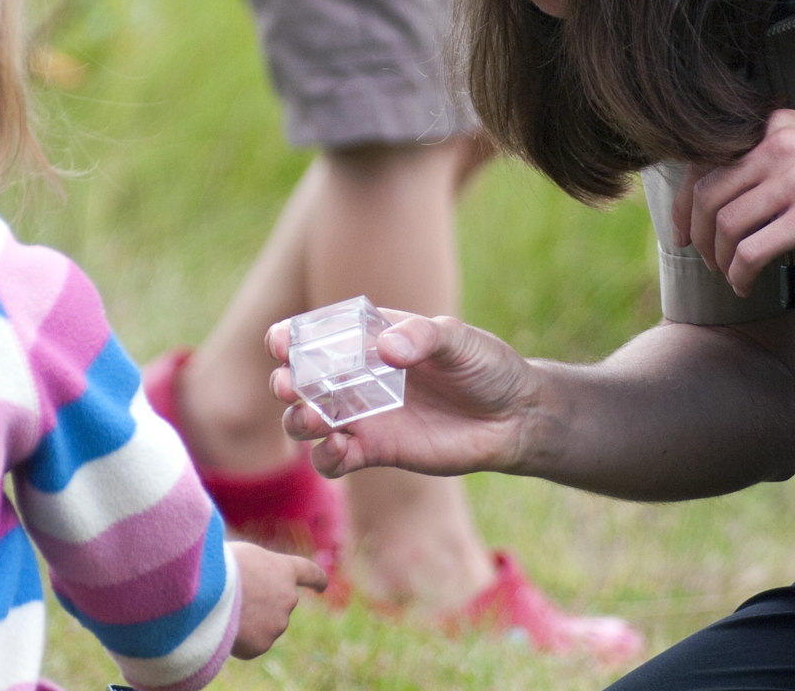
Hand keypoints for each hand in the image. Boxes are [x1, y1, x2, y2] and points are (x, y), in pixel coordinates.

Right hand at [227, 541, 327, 658]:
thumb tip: (251, 590)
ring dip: (246, 623)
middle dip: (259, 607)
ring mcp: (278, 623)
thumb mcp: (242, 556)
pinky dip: (237, 640)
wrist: (210, 590)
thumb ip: (256, 572)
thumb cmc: (221, 565)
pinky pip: (248, 645)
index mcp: (284, 570)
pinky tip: (223, 628)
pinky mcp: (262, 645)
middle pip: (276, 606)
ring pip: (261, 627)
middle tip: (231, 601)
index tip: (322, 587)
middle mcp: (288, 598)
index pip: (309, 573)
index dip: (316, 580)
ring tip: (223, 612)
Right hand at [267, 312, 536, 479]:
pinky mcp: (375, 451)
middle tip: (290, 386)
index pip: (317, 335)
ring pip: (308, 421)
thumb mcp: (459, 340)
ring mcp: (363, 416)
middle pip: (301, 380)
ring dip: (299, 420)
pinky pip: (334, 460)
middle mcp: (357, 377)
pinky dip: (326, 457)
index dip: (290, 338)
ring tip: (314, 419)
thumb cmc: (485, 366)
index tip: (280, 342)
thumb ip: (423, 337)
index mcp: (369, 338)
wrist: (514, 416)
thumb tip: (385, 348)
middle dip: (286, 382)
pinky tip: (340, 448)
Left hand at [674, 109, 794, 294]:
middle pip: (707, 193)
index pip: (707, 159)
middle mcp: (779, 144)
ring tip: (730, 275)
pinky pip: (751, 251)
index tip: (682, 229)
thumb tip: (737, 197)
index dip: (684, 201)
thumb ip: (779, 157)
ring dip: (720, 258)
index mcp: (778, 125)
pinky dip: (740, 274)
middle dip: (696, 232)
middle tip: (703, 258)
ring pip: (725, 224)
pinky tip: (747, 285)